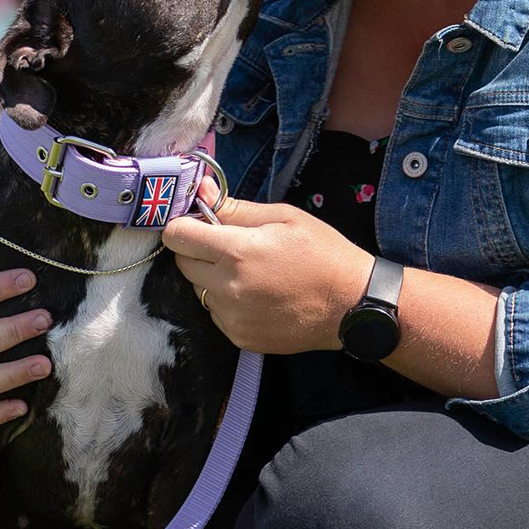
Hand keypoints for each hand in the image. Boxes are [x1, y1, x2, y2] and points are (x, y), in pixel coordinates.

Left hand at [162, 178, 371, 354]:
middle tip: (232, 247)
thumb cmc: (322, 252)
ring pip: (200, 290)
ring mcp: (232, 317)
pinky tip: (258, 295)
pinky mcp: (239, 337)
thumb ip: (236, 208)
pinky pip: (216, 314)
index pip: (177, 236)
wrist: (351, 304)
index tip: (200, 224)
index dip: (185, 226)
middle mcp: (227, 287)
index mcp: (236, 251)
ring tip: (251, 273)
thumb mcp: (284, 218)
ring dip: (214, 278)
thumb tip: (203, 191)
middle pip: (183, 264)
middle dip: (199, 251)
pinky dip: (228, 302)